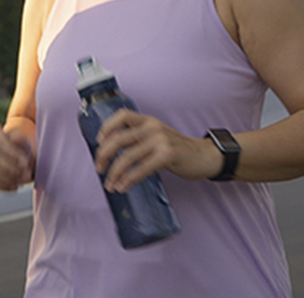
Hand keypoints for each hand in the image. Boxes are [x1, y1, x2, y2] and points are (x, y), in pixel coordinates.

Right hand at [0, 123, 34, 191]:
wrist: (13, 157)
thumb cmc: (20, 148)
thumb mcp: (24, 141)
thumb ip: (21, 139)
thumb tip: (14, 139)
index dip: (11, 153)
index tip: (25, 163)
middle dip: (10, 168)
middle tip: (25, 175)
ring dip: (7, 178)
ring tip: (21, 181)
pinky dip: (1, 185)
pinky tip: (14, 186)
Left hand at [95, 109, 218, 191]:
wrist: (204, 156)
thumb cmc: (178, 150)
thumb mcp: (157, 137)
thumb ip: (139, 140)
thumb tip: (112, 154)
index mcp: (147, 121)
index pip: (122, 116)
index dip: (107, 127)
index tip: (99, 142)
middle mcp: (152, 127)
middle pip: (119, 138)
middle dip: (104, 155)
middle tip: (99, 168)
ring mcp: (160, 140)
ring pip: (128, 156)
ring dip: (115, 172)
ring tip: (110, 184)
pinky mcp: (167, 155)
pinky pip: (141, 168)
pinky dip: (129, 179)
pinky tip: (124, 186)